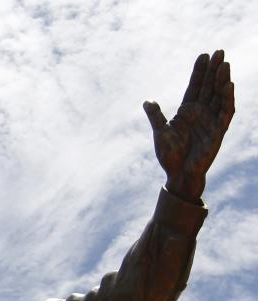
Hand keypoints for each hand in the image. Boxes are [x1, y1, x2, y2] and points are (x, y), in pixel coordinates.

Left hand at [143, 50, 234, 200]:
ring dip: (222, 80)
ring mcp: (211, 120)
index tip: (203, 55)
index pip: (194, 86)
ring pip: (219, 95)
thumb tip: (147, 101)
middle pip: (209, 86)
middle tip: (219, 51)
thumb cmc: (170, 155)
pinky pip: (225, 112)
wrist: (178, 174)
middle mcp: (201, 112)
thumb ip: (156, 116)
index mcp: (187, 111)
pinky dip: (227, 98)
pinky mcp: (218, 131)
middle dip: (214, 70)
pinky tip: (229, 84)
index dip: (199, 72)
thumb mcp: (160, 133)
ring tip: (224, 63)